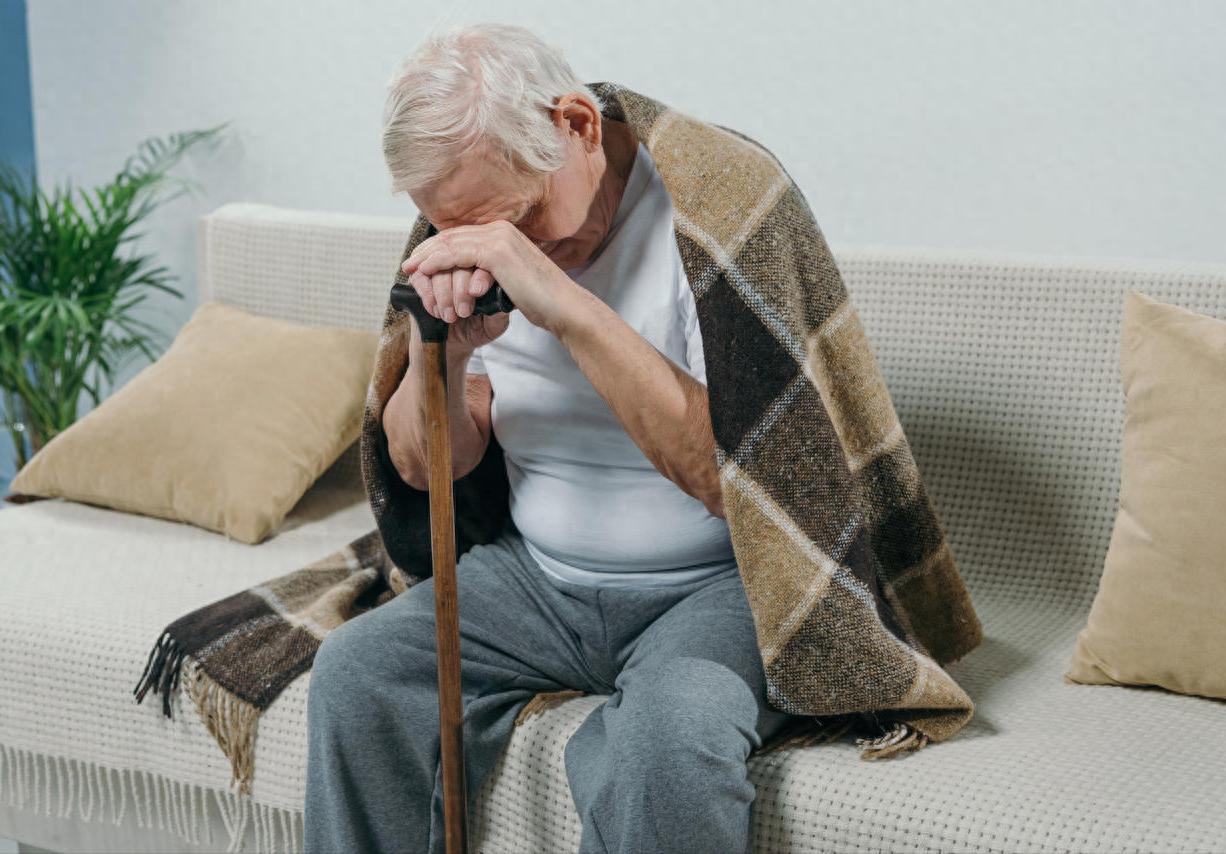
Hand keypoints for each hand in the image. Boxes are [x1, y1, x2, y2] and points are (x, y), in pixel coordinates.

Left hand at [402, 220, 574, 334]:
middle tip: (408, 265)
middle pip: (452, 236)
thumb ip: (492, 271)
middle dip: (426, 250)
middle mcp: (500, 229)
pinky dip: (437, 263)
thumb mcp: (512, 279)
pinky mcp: (495, 252)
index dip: (437, 247)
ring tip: (411, 270)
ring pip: (451, 244)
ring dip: (427, 258)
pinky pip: (456, 255)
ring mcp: (498, 238)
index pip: (461, 236)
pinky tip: (424, 271)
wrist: (561, 306)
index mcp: (504, 233)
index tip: (420, 261)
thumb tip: (472, 278)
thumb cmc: (541, 299)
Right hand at [404, 265, 509, 354]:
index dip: (481, 277)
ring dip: (443, 295)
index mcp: (487, 270)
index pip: (486, 263)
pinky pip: (420, 277)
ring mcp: (442, 267)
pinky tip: (435, 310)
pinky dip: (428, 295)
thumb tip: (499, 297)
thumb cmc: (477, 330)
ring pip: (439, 269)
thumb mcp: (494, 326)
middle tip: (463, 313)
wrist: (453, 342)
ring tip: (449, 317)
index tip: (477, 292)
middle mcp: (465, 264)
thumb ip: (499, 312)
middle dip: (460, 290)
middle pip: (460, 262)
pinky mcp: (422, 275)